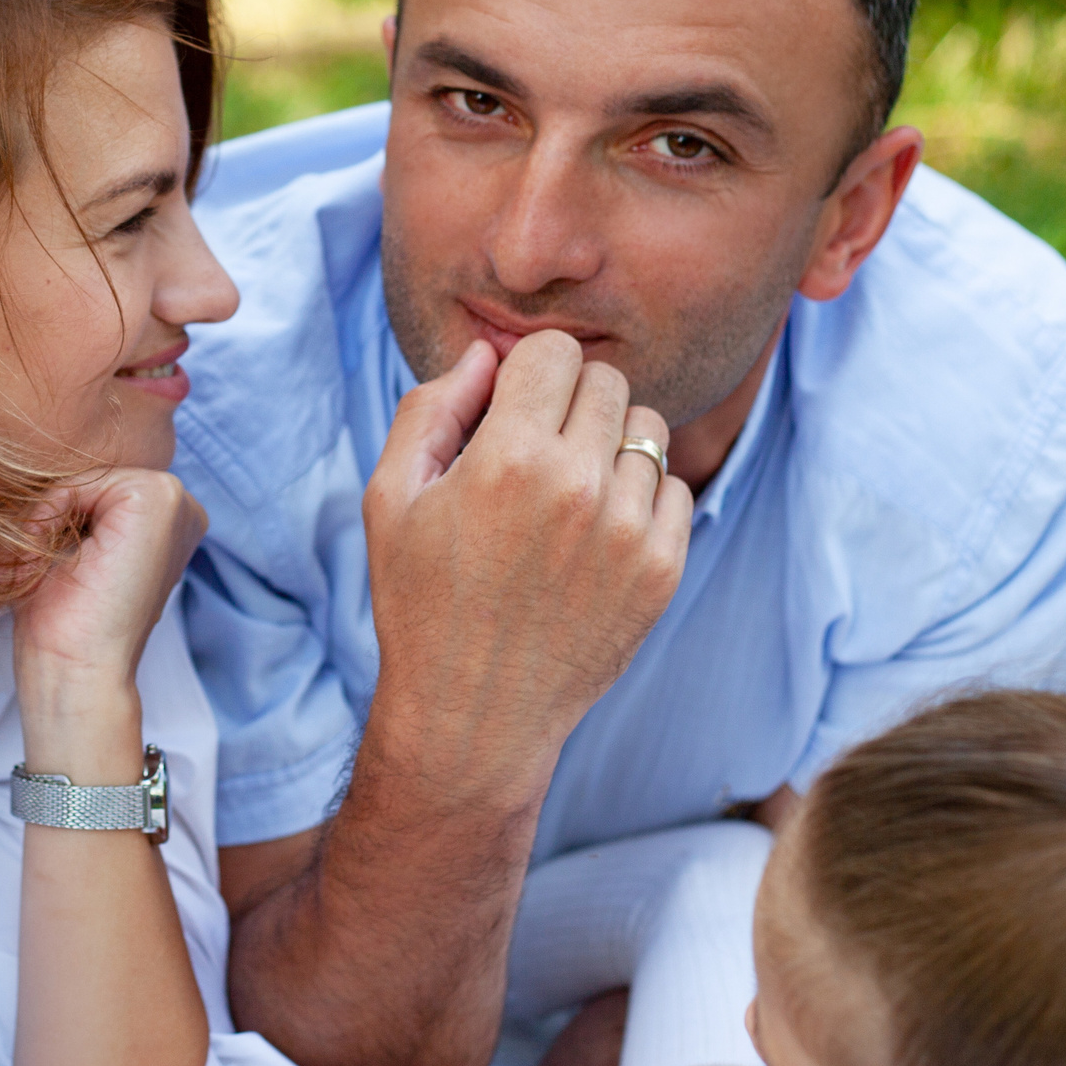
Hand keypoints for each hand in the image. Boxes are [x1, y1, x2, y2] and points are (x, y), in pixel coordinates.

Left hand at [12, 467, 203, 763]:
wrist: (76, 672)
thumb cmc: (63, 625)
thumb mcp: (66, 550)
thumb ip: (70, 506)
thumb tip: (26, 462)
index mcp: (166, 520)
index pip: (90, 486)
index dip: (50, 518)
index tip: (29, 563)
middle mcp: (182, 505)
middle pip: (86, 479)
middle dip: (46, 517)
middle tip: (21, 564)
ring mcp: (176, 498)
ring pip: (79, 479)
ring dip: (42, 520)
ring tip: (27, 565)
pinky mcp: (159, 498)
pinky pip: (77, 483)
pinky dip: (46, 516)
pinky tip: (43, 558)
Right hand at [362, 332, 690, 792]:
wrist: (474, 714)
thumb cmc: (420, 603)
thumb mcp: (391, 498)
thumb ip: (431, 408)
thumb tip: (485, 356)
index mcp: (509, 457)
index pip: (552, 351)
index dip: (526, 371)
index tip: (509, 406)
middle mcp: (580, 486)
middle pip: (605, 381)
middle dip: (568, 401)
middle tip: (534, 452)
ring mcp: (631, 531)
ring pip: (647, 429)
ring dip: (608, 445)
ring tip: (566, 494)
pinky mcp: (662, 570)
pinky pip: (674, 487)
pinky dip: (641, 495)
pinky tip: (595, 531)